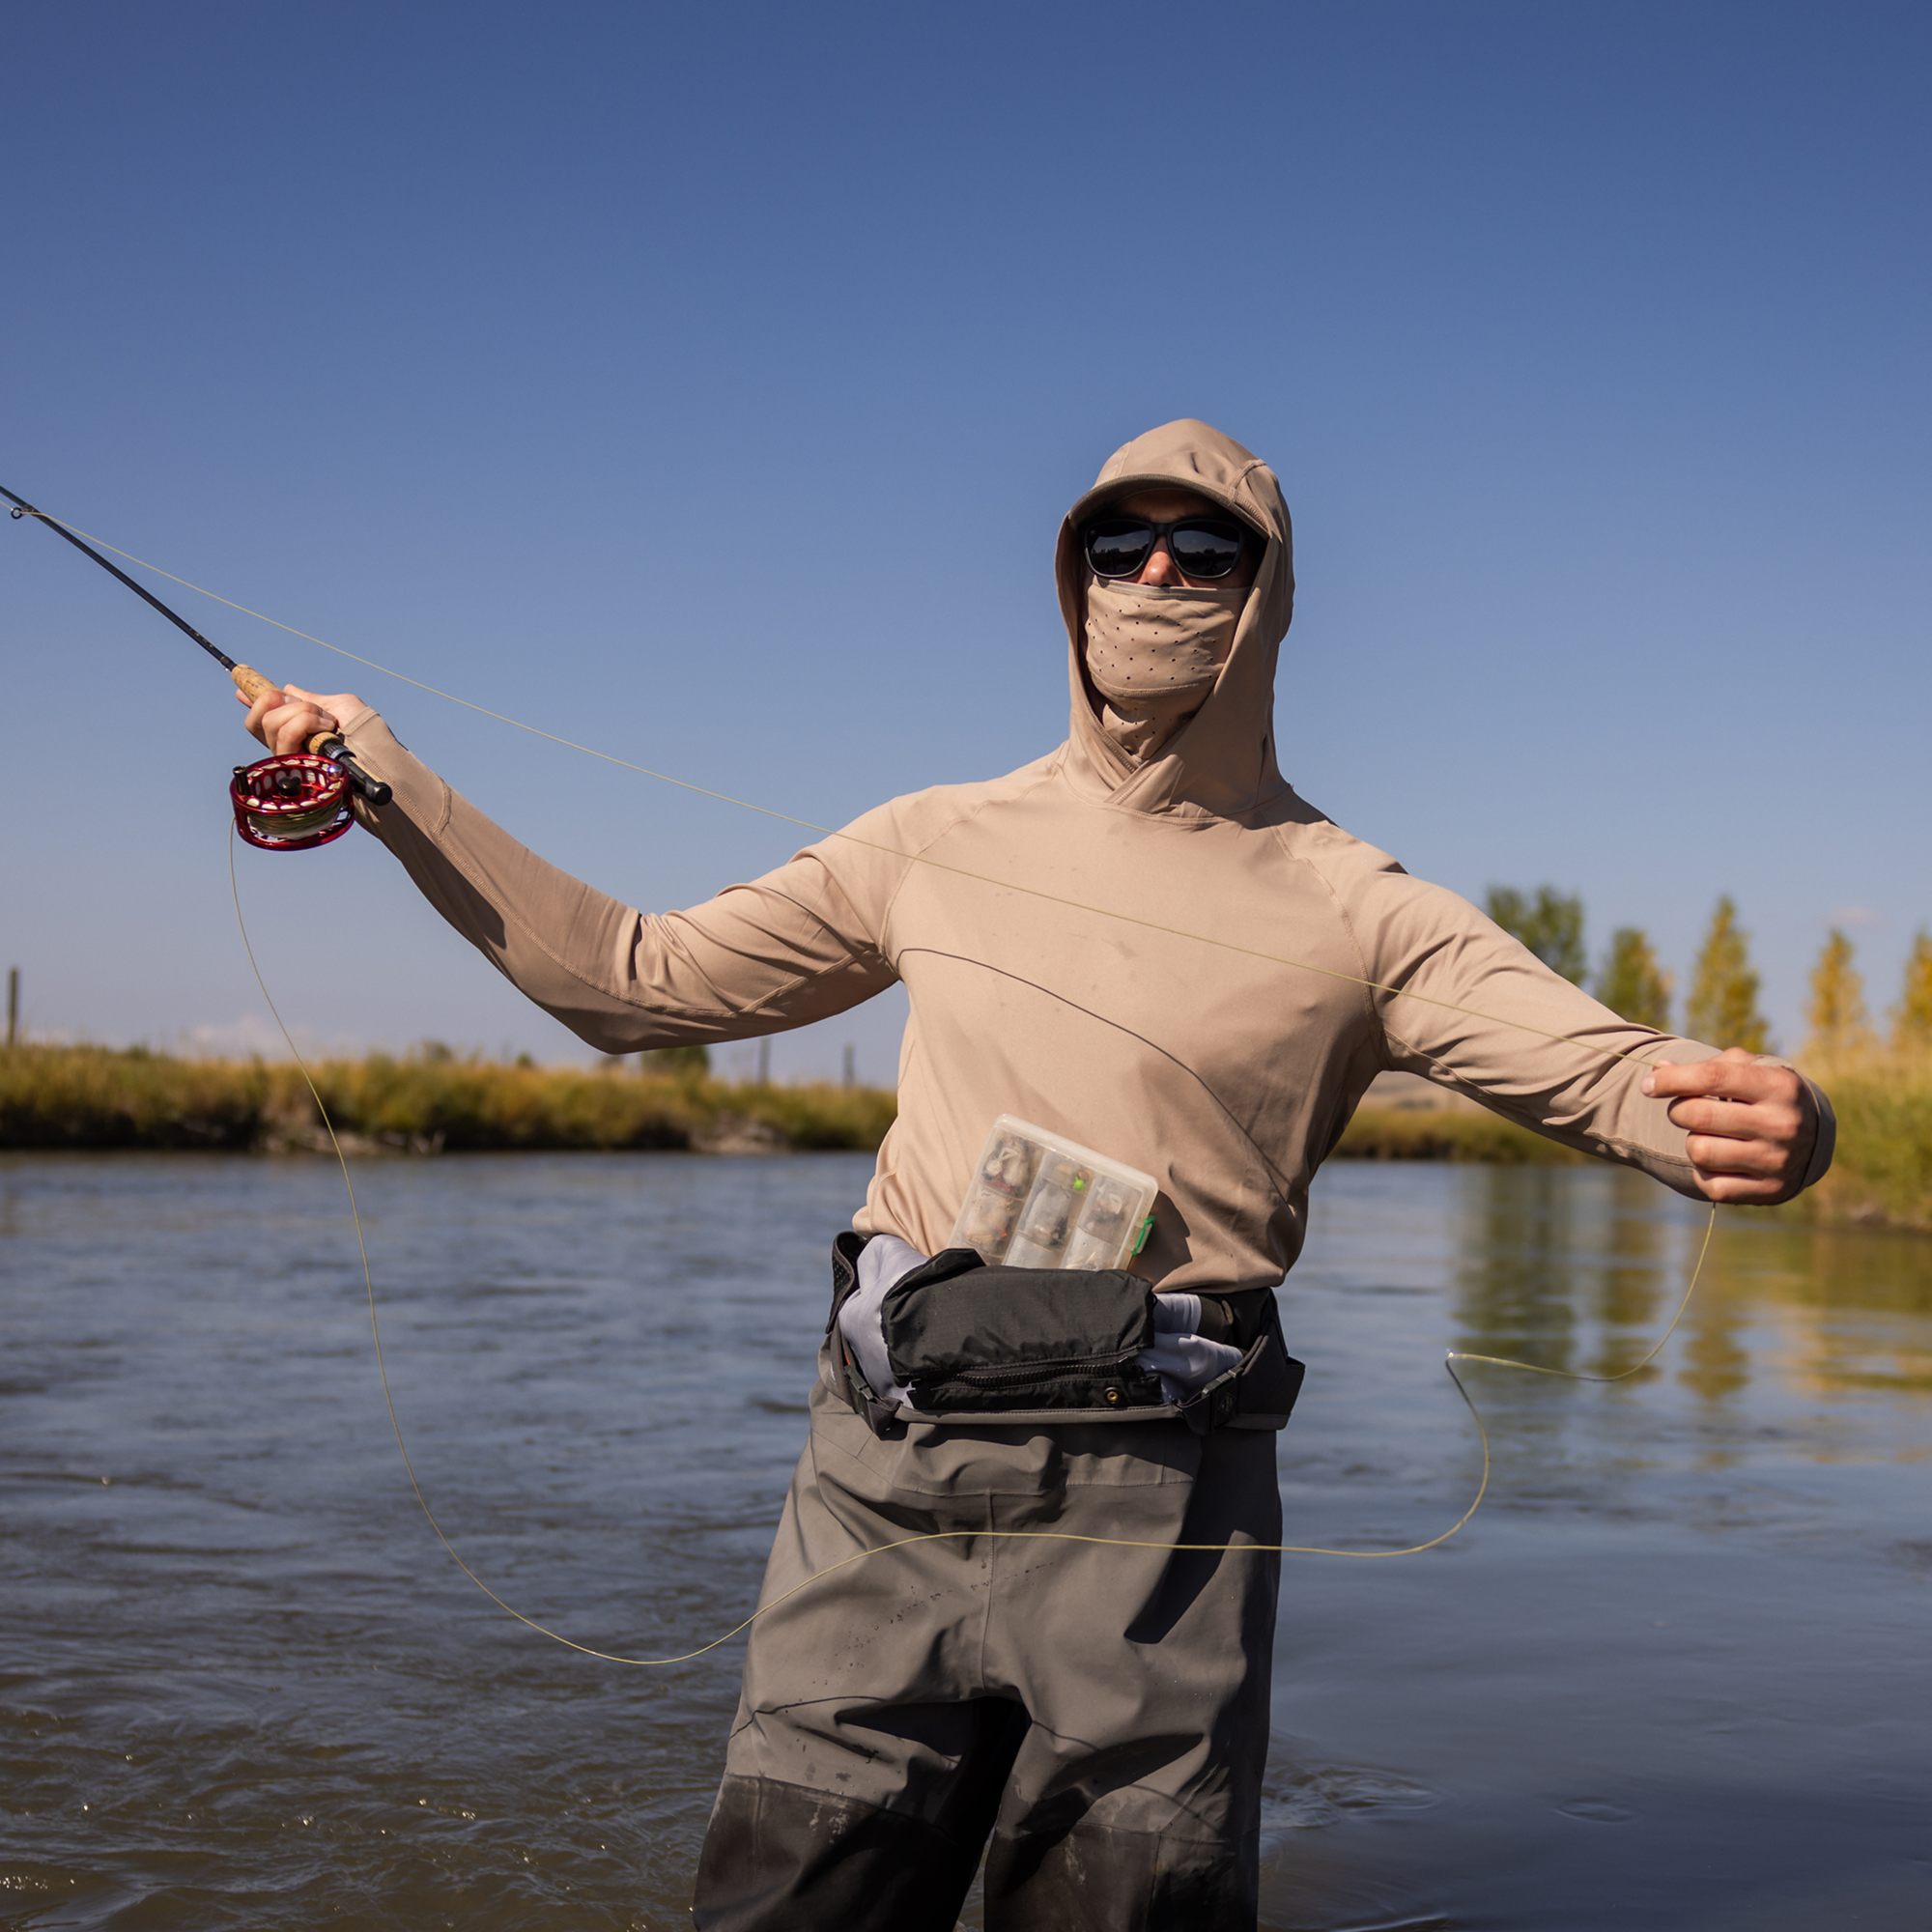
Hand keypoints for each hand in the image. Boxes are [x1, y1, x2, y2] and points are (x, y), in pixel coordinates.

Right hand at [239, 682, 372, 756]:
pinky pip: (285, 735)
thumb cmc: (366, 732)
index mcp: (295, 733)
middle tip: (317, 712)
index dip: (251, 704)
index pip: (262, 719)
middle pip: (260, 719)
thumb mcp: (339, 706)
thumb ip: (311, 699)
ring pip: (271, 724)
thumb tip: (288, 689)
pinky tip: (327, 731)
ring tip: (328, 724)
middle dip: (288, 704)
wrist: (380, 754)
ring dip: (302, 713)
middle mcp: (287, 748)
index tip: (240, 689)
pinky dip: (307, 723)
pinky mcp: (293, 769)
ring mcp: (288, 759)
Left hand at [1643, 1047, 1816, 1204]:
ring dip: (1693, 1142)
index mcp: (1780, 1087)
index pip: (1712, 1078)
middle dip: (1679, 1111)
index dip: (1671, 1080)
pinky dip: (1704, 1173)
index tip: (1648, 1085)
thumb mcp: (1749, 1070)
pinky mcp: (1770, 1191)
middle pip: (1698, 1116)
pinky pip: (1711, 1185)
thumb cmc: (1764, 1095)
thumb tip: (1658, 1070)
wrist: (1812, 1138)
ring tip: (1708, 1136)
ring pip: (1700, 1152)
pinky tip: (1718, 1160)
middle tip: (1686, 1110)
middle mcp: (1783, 1124)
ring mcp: (1778, 1161)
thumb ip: (1706, 1067)